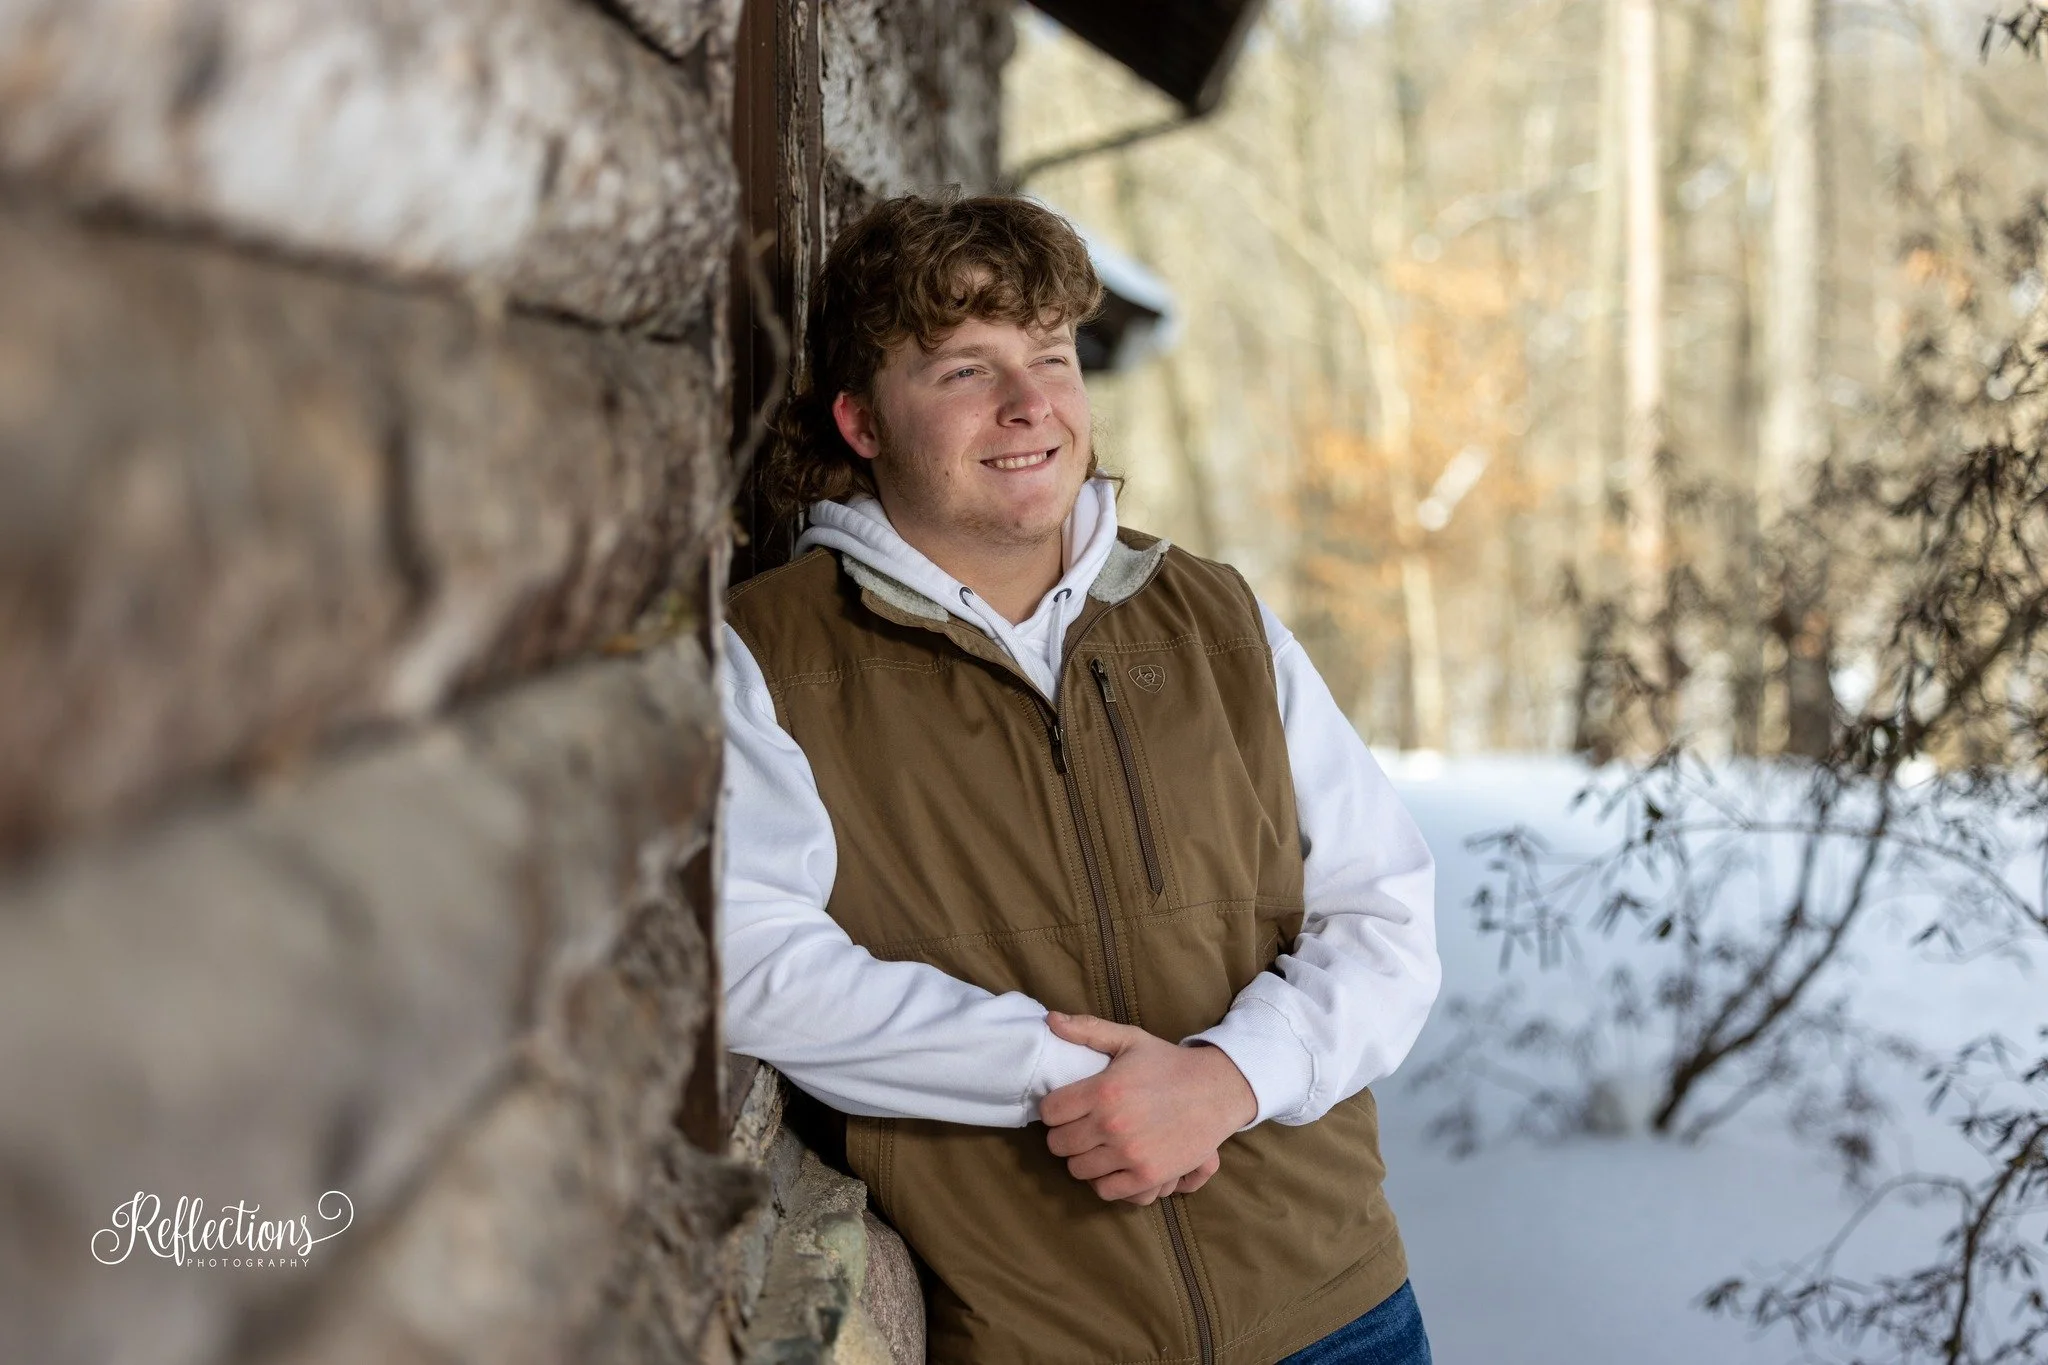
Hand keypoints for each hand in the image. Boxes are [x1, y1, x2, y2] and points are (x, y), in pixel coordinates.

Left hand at [1040, 1012, 1256, 1202]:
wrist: (1216, 1091)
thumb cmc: (1168, 1064)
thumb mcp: (1129, 1039)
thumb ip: (1087, 1030)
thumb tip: (1050, 1019)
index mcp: (1103, 1091)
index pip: (1050, 1112)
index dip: (1053, 1109)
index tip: (1065, 1107)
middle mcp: (1112, 1125)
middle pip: (1059, 1145)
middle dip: (1065, 1134)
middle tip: (1080, 1126)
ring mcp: (1130, 1154)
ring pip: (1078, 1170)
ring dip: (1083, 1158)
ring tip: (1095, 1145)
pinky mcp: (1148, 1176)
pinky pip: (1106, 1191)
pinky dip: (1104, 1180)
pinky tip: (1112, 1165)